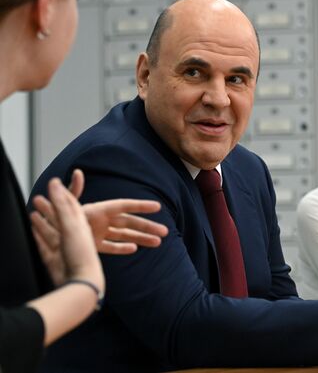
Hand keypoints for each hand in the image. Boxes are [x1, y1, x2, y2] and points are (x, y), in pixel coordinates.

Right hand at [31, 178, 103, 290]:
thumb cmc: (81, 253)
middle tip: (37, 199)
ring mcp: (62, 248)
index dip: (62, 194)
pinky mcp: (54, 260)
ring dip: (42, 223)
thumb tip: (54, 183)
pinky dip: (38, 238)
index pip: (71, 205)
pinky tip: (31, 232)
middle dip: (49, 208)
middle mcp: (72, 236)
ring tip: (32, 213)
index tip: (54, 183)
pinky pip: (44, 246)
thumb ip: (62, 204)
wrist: (80, 283)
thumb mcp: (71, 224)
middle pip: (58, 218)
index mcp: (80, 225)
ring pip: (50, 232)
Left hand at [36, 169, 167, 253]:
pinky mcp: (93, 246)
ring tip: (158, 243)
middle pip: (129, 222)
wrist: (47, 249)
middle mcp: (101, 220)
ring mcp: (98, 233)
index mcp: (98, 210)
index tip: (157, 207)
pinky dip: (122, 248)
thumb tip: (75, 173)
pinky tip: (135, 249)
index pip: (123, 206)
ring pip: (125, 235)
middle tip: (165, 231)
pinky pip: (111, 246)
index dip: (140, 206)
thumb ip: (71, 193)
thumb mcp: (65, 209)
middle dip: (147, 227)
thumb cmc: (56, 227)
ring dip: (141, 238)